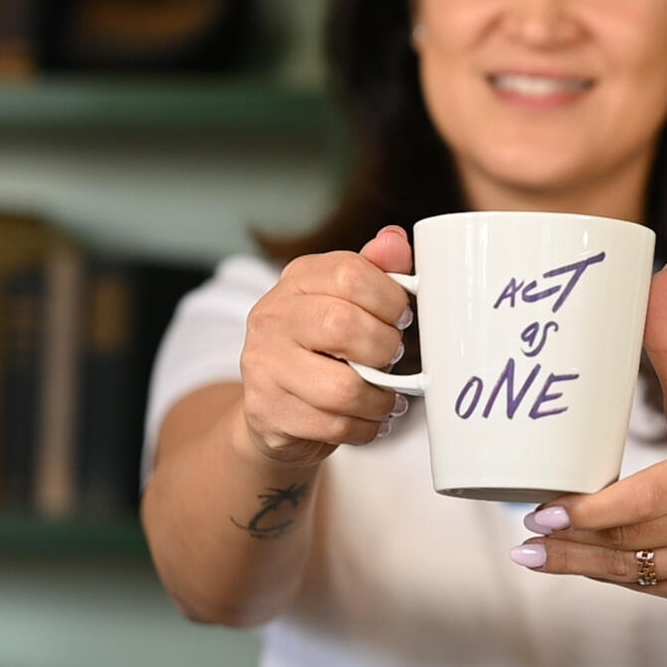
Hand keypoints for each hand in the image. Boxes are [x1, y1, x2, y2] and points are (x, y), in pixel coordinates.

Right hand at [233, 227, 414, 468]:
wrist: (276, 407)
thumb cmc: (323, 347)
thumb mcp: (348, 300)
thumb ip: (376, 269)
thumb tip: (396, 240)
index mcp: (297, 279)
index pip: (350, 273)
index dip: (390, 298)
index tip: (402, 317)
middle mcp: (271, 316)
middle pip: (343, 325)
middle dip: (385, 348)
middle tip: (394, 357)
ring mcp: (263, 365)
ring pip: (342, 387)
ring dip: (380, 398)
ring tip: (388, 397)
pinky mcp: (267, 411)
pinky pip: (333, 425)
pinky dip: (365, 427)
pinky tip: (370, 419)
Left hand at [509, 261, 666, 613]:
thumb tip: (658, 275)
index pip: (643, 501)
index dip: (588, 513)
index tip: (543, 511)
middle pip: (628, 538)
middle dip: (570, 538)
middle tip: (525, 527)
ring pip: (631, 571)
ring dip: (577, 564)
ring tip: (532, 553)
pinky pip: (646, 589)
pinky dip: (608, 577)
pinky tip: (573, 565)